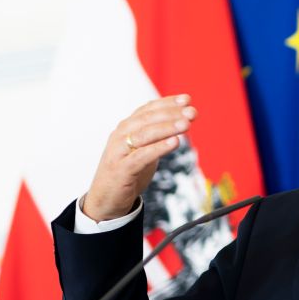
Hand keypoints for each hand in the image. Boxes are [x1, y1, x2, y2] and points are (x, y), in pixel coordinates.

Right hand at [82, 95, 197, 220]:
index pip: (148, 109)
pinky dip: (158, 148)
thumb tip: (181, 122)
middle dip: (172, 113)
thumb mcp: (144, 149)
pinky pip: (141, 156)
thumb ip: (157, 137)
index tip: (187, 99)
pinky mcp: (121, 169)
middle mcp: (120, 135)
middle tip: (192, 112)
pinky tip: (175, 143)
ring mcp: (119, 151)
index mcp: (126, 128)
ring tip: (186, 125)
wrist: (105, 200)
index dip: (167, 103)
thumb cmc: (127, 172)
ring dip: (167, 128)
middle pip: (148, 119)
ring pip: (144, 134)